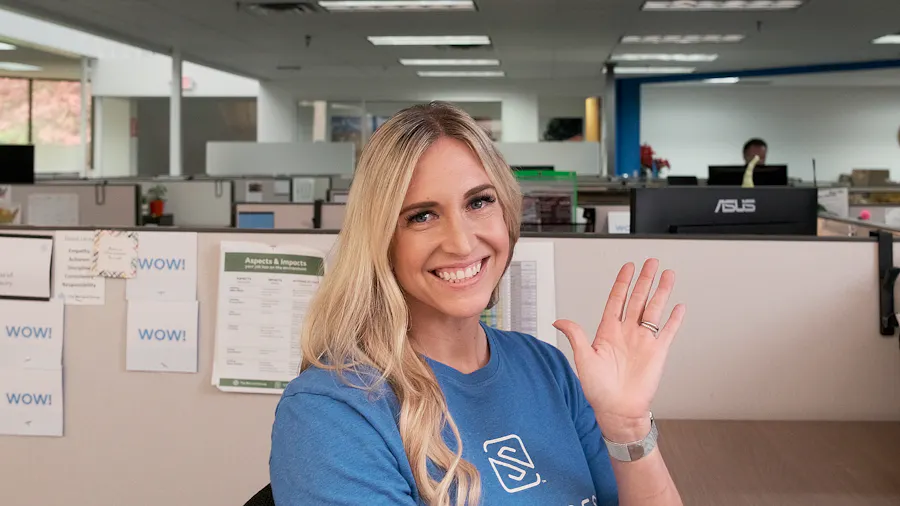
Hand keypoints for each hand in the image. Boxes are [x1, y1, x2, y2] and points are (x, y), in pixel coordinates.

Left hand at [553, 259, 684, 442]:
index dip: (622, 283)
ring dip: (661, 292)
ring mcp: (643, 341)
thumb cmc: (597, 389)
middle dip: (645, 280)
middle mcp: (627, 333)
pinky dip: (674, 319)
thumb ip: (576, 336)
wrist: (617, 410)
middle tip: (651, 262)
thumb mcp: (583, 359)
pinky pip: (668, 331)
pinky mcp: (658, 353)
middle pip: (638, 299)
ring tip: (667, 274)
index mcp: (608, 331)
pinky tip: (678, 306)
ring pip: (654, 310)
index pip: (617, 299)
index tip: (628, 267)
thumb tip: (559, 321)